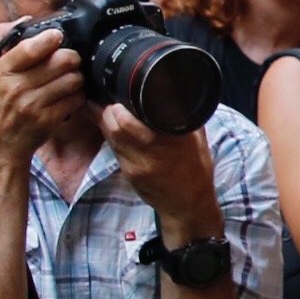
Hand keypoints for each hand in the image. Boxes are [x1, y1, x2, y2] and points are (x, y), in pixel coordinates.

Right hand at [0, 22, 86, 170]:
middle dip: (71, 58)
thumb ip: (3, 43)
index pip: (30, 48)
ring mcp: (32, 105)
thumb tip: (23, 19)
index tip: (57, 36)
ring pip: (72, 79)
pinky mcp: (48, 120)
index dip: (50, 38)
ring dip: (77, 77)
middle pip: (61, 61)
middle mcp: (16, 87)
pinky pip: (75, 99)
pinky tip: (70, 96)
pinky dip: (77, 95)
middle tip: (70, 60)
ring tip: (70, 78)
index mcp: (1, 71)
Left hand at [103, 104, 221, 238]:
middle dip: (108, 110)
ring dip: (104, 122)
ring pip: (111, 137)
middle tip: (108, 101)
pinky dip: (111, 137)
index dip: (120, 105)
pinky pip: (115, 150)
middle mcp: (152, 152)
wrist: (188, 206)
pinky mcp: (129, 174)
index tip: (119, 93)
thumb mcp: (196, 139)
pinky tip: (111, 129)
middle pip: (116, 126)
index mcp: (172, 139)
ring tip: (103, 110)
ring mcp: (138, 165)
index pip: (132, 119)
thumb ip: (184, 116)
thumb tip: (173, 93)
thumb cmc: (196, 170)